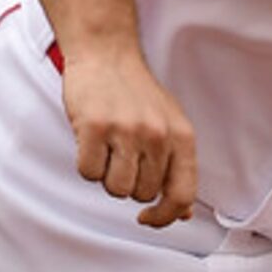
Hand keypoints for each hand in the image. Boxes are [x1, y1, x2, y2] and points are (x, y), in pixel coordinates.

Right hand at [62, 45, 197, 227]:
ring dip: (106, 176)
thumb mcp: (169, 126)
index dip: (165, 216)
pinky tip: (90, 141)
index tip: (147, 217)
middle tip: (120, 154)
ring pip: (116, 189)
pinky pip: (89, 173)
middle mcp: (157, 135)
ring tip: (107, 148)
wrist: (107, 53)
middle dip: (127, 183)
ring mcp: (126, 131)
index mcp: (181, 137)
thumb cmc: (136, 93)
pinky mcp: (95, 127)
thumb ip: (177, 168)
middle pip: (141, 194)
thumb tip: (184, 213)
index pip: (182, 195)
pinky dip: (86, 163)